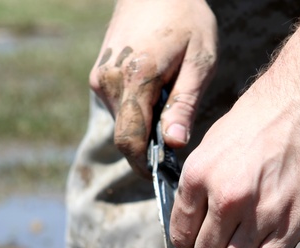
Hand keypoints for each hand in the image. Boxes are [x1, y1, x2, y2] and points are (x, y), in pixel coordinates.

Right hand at [89, 0, 217, 176]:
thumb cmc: (185, 18)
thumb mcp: (199, 61)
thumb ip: (184, 104)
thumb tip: (174, 145)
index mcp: (134, 79)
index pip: (131, 141)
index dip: (148, 166)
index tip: (168, 177)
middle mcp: (108, 82)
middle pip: (127, 138)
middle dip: (151, 148)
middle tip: (180, 140)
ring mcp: (100, 80)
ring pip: (123, 125)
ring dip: (146, 127)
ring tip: (172, 106)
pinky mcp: (99, 77)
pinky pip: (119, 110)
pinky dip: (138, 113)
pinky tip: (160, 94)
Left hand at [167, 0, 299, 247]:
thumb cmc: (268, 111)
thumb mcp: (219, 139)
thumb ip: (205, 178)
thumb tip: (198, 211)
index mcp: (199, 174)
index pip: (181, 233)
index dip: (192, 242)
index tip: (205, 239)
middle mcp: (225, 197)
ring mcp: (259, 214)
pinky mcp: (291, 225)